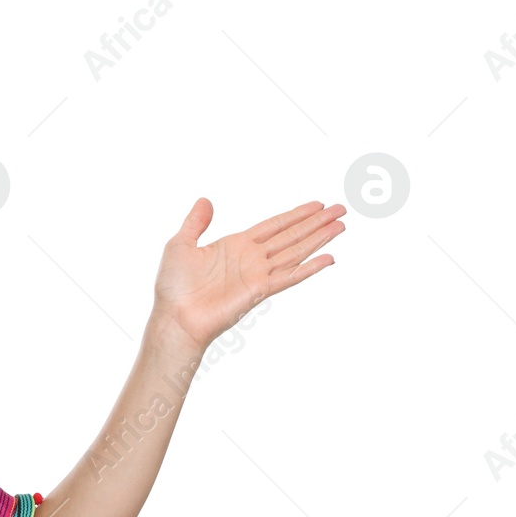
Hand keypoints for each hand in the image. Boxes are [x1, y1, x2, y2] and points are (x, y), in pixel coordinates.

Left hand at [150, 197, 343, 354]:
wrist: (174, 316)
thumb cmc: (173, 286)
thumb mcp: (180, 244)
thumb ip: (196, 223)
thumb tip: (205, 200)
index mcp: (236, 245)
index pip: (274, 226)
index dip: (296, 215)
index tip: (317, 205)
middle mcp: (252, 258)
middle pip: (292, 235)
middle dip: (316, 223)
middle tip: (341, 209)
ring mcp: (258, 274)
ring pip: (296, 252)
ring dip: (319, 238)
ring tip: (341, 225)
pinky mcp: (259, 290)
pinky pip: (289, 276)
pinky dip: (310, 268)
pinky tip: (329, 258)